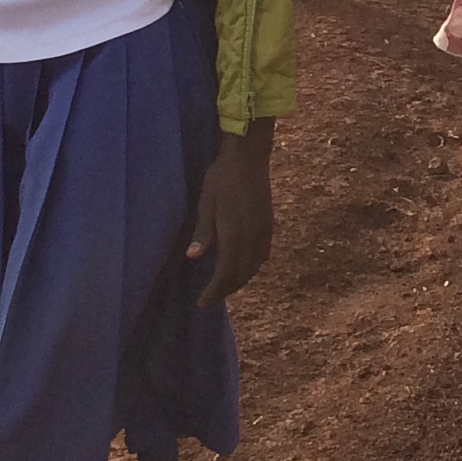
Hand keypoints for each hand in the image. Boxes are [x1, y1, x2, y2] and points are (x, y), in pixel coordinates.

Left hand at [187, 126, 275, 307]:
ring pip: (254, 268)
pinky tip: (242, 265)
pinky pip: (262, 256)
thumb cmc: (221, 178)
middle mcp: (252, 238)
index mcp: (235, 235)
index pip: (225, 275)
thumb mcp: (206, 203)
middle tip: (209, 298)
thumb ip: (203, 232)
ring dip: (239, 280)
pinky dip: (251, 268)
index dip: (214, 292)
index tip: (201, 302)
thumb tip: (193, 257)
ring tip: (223, 285)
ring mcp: (263, 232)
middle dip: (225, 290)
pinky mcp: (268, 226)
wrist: (248, 158)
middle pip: (241, 276)